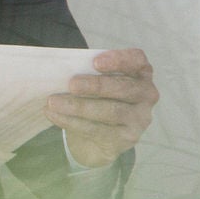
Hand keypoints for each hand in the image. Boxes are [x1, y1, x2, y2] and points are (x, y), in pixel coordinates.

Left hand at [47, 48, 158, 167]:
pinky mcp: (127, 138)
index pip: (137, 60)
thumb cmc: (96, 98)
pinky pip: (99, 130)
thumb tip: (59, 71)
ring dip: (79, 106)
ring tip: (53, 102)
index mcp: (139, 72)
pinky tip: (54, 115)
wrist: (97, 137)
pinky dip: (73, 122)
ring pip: (112, 112)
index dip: (119, 59)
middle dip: (96, 85)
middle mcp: (146, 94)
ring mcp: (139, 118)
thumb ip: (86, 73)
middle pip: (124, 88)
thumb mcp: (95, 81)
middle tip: (71, 84)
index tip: (95, 62)